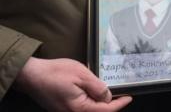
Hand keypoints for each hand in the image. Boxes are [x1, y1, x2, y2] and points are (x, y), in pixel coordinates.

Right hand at [13, 57, 131, 111]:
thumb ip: (98, 88)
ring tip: (109, 90)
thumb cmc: (54, 73)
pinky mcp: (63, 108)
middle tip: (122, 92)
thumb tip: (108, 97)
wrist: (31, 75)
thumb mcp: (82, 75)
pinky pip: (82, 107)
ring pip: (91, 110)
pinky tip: (93, 89)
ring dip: (100, 102)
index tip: (129, 97)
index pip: (106, 111)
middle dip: (111, 104)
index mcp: (79, 109)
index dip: (120, 104)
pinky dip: (91, 100)